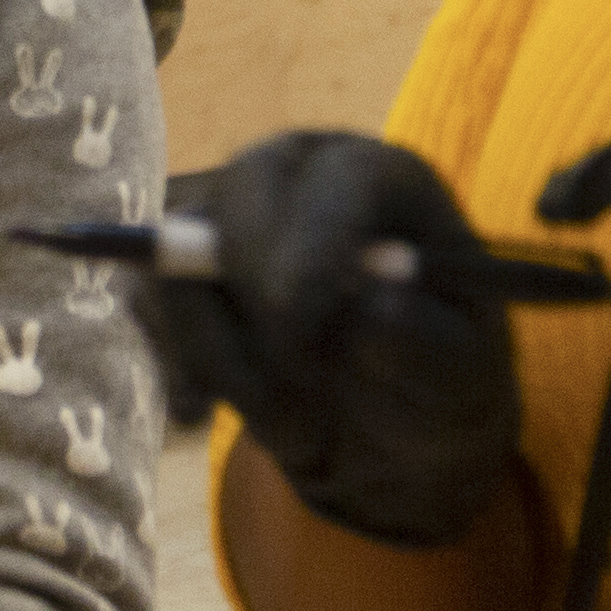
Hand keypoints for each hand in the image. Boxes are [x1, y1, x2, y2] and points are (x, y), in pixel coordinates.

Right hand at [131, 131, 523, 549]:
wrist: (391, 427)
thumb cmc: (438, 380)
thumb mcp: (462, 375)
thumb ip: (427, 340)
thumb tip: (374, 302)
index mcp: (383, 178)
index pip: (338, 178)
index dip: (312, 245)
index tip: (300, 326)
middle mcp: (298, 176)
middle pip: (240, 194)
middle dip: (258, 303)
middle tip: (302, 390)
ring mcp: (229, 219)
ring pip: (179, 259)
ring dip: (221, 361)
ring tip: (294, 434)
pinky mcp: (180, 273)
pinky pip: (148, 308)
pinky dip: (177, 371)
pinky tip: (209, 415)